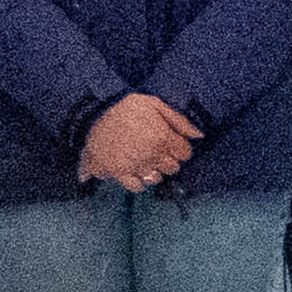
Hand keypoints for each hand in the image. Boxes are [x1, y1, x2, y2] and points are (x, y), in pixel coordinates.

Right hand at [78, 94, 199, 191]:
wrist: (93, 114)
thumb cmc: (126, 108)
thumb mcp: (154, 104)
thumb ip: (178, 120)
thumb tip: (199, 135)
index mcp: (163, 138)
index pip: (185, 153)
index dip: (180, 148)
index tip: (171, 143)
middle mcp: (152, 155)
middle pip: (173, 168)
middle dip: (168, 159)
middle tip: (157, 149)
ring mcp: (136, 166)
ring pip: (157, 179)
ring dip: (154, 170)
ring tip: (145, 159)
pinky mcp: (119, 173)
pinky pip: (137, 186)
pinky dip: (138, 181)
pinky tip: (134, 170)